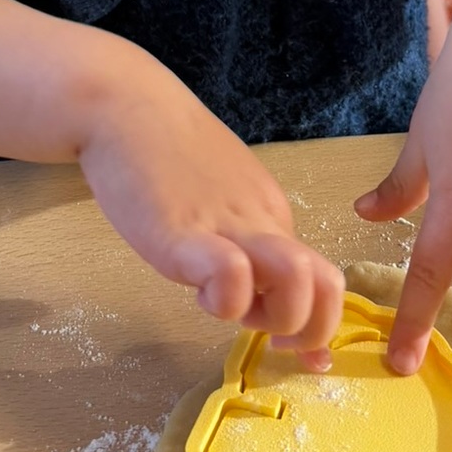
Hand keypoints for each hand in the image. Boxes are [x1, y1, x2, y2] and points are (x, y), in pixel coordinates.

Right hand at [79, 56, 344, 367]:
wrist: (123, 105)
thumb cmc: (163, 153)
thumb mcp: (217, 196)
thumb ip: (237, 236)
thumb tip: (252, 288)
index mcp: (272, 217)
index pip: (326, 279)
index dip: (316, 324)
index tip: (288, 346)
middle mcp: (262, 222)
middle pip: (328, 287)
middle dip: (306, 331)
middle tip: (259, 327)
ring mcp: (227, 226)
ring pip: (296, 280)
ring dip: (274, 317)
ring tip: (227, 308)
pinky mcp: (183, 233)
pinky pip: (230, 273)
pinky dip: (225, 299)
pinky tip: (195, 289)